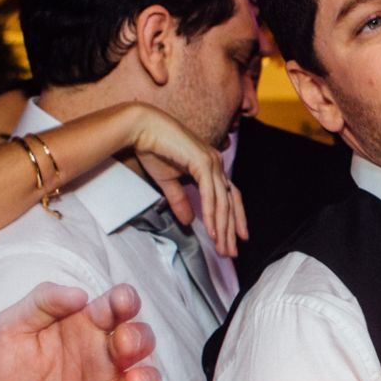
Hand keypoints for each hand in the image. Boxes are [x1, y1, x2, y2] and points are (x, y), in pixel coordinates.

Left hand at [0, 283, 162, 380]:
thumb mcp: (6, 330)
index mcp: (81, 329)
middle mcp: (100, 359)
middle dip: (139, 339)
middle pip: (138, 341)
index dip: (125, 301)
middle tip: (121, 346)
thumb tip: (80, 294)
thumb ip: (40, 303)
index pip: (114, 308)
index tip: (122, 303)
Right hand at [128, 104, 247, 258]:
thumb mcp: (168, 182)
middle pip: (230, 202)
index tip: (237, 238)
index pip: (229, 196)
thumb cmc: (154, 149)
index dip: (235, 217)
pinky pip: (211, 194)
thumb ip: (180, 200)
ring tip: (222, 248)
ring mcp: (211, 162)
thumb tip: (189, 222)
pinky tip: (213, 230)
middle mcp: (215, 163)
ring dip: (223, 227)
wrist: (142, 128)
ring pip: (222, 201)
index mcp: (210, 166)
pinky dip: (212, 214)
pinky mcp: (202, 162)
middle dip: (231, 229)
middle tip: (231, 252)